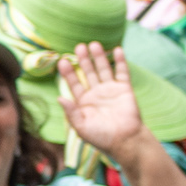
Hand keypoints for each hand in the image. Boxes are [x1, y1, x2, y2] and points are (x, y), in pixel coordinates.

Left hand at [56, 43, 145, 163]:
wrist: (125, 141)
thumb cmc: (102, 138)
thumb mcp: (81, 128)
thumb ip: (71, 112)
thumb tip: (59, 97)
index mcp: (84, 103)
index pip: (74, 84)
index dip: (68, 73)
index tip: (62, 61)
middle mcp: (96, 94)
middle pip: (88, 72)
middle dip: (83, 60)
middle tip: (78, 46)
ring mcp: (110, 90)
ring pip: (103, 69)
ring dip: (98, 57)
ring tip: (93, 44)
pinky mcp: (124, 89)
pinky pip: (122, 72)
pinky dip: (119, 61)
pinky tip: (116, 50)